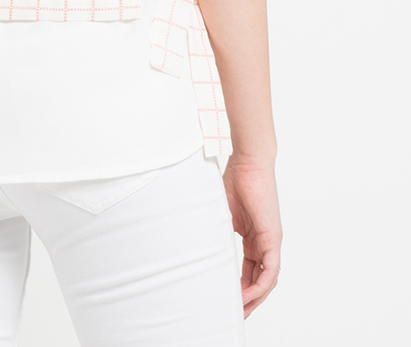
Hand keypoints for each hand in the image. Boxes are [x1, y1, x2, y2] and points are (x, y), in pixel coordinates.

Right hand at [222, 155, 281, 317]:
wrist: (248, 161)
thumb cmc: (235, 178)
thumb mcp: (222, 212)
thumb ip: (218, 230)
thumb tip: (203, 243)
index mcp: (254, 236)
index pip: (250, 270)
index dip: (241, 287)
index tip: (228, 299)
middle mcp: (265, 241)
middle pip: (260, 279)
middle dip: (249, 300)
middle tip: (235, 314)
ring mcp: (271, 240)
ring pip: (267, 280)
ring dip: (255, 298)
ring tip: (240, 310)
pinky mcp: (273, 237)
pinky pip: (270, 270)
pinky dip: (260, 286)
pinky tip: (247, 295)